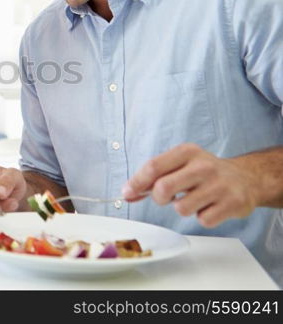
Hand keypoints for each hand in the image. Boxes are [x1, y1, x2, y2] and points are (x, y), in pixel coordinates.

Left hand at [122, 143, 258, 227]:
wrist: (245, 178)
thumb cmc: (204, 172)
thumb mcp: (179, 165)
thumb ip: (152, 177)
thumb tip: (127, 193)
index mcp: (187, 152)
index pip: (153, 167)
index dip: (136, 182)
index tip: (128, 192)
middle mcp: (204, 166)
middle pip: (163, 188)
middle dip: (158, 198)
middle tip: (166, 198)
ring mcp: (219, 185)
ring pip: (181, 208)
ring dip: (183, 208)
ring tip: (194, 199)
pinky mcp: (232, 203)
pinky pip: (203, 220)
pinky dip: (203, 217)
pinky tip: (210, 206)